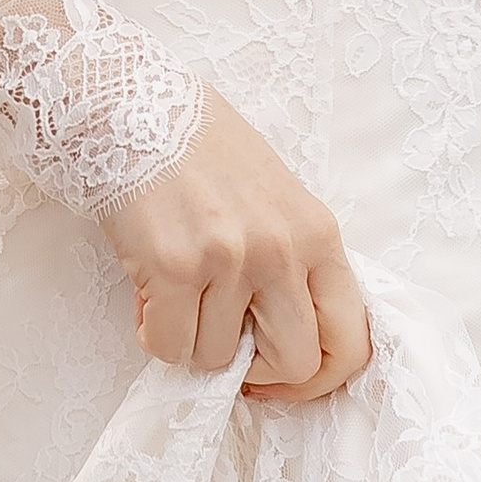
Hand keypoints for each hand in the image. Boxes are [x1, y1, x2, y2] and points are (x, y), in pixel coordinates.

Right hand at [99, 90, 370, 402]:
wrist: (129, 105)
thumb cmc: (198, 150)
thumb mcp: (274, 199)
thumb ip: (292, 261)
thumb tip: (285, 334)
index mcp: (318, 234)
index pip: (351, 339)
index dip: (317, 377)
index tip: (280, 374)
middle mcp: (282, 250)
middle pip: (296, 362)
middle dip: (257, 371)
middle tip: (225, 345)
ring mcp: (229, 260)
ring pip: (219, 358)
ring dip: (192, 340)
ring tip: (176, 293)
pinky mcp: (172, 268)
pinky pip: (169, 345)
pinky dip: (153, 332)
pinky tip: (148, 294)